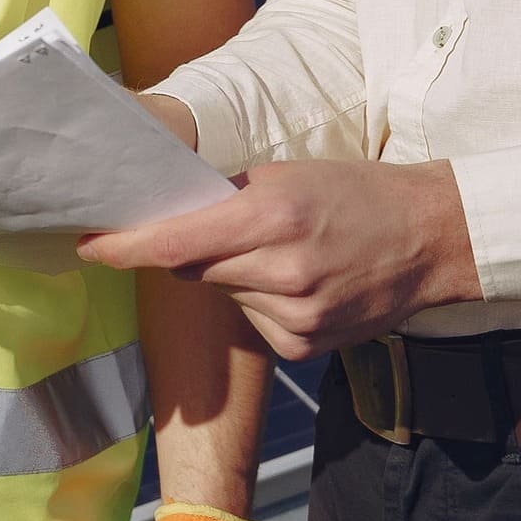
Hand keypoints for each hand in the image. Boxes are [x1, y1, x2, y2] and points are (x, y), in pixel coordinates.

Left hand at [79, 159, 478, 359]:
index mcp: (272, 215)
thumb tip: (165, 218)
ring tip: (288, 253)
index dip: (125, 246)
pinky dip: (263, 301)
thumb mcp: (288, 175)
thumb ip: (224, 199)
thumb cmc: (354, 194)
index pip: (176, 242)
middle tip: (235, 228)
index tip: (90, 245)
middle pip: (193, 267)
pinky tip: (302, 283)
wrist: (430, 237)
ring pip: (223, 294)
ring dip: (235, 274)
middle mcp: (281, 271)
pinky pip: (253, 321)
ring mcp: (295, 315)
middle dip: (195, 248)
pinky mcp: (304, 345)